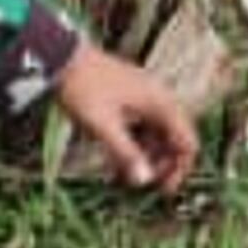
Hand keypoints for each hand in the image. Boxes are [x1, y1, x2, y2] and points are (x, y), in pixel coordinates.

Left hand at [53, 45, 198, 190]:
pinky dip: (134, 142)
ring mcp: (145, 96)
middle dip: (161, 164)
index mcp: (162, 104)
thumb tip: (144, 180)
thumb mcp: (102, 125)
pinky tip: (115, 156)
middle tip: (139, 183)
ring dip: (146, 154)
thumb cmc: (81, 88)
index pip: (187, 143)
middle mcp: (160, 99)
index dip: (179, 169)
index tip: (163, 190)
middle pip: (175, 139)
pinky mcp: (129, 96)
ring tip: (123, 174)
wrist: (59, 56)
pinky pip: (142, 124)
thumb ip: (125, 152)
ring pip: (157, 133)